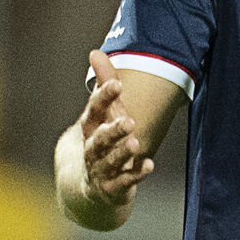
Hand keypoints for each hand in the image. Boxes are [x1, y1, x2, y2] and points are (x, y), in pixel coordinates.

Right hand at [79, 50, 154, 207]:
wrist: (90, 185)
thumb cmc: (102, 139)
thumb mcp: (104, 113)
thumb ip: (104, 84)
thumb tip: (96, 51)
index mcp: (90, 127)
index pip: (94, 110)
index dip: (104, 97)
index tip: (118, 84)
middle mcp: (92, 149)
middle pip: (99, 139)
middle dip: (112, 130)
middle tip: (130, 121)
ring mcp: (100, 170)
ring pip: (110, 161)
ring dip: (122, 152)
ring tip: (135, 142)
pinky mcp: (112, 188)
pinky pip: (123, 183)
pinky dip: (135, 175)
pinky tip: (149, 165)